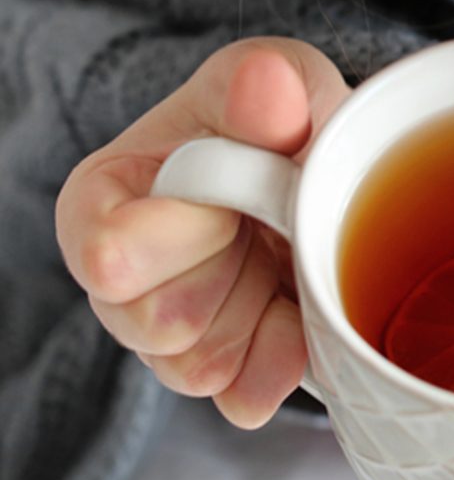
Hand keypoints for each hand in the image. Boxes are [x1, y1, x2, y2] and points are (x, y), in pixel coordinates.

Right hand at [56, 38, 350, 426]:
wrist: (321, 170)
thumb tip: (264, 87)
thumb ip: (265, 83)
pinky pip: (241, 398)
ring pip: (200, 366)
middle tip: (266, 225)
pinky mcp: (223, 371)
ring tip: (278, 259)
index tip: (234, 200)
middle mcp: (118, 278)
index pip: (111, 255)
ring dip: (261, 313)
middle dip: (233, 272)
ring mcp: (168, 335)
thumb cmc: (280, 121)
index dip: (190, 233)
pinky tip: (299, 317)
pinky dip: (282, 362)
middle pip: (158, 322)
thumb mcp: (278, 81)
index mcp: (105, 198)